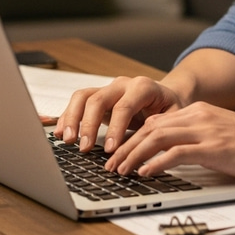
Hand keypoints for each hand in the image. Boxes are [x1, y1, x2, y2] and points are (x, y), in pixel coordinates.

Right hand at [54, 75, 183, 153]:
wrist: (166, 95)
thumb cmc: (170, 108)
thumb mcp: (174, 117)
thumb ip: (161, 129)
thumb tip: (147, 148)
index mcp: (143, 87)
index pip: (124, 106)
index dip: (115, 128)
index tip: (110, 150)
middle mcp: (123, 84)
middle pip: (99, 98)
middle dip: (89, 124)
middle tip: (84, 148)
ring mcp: (108, 89)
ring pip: (83, 96)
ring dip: (72, 118)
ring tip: (67, 140)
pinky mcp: (98, 97)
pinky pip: (78, 102)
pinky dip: (67, 116)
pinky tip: (60, 133)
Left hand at [104, 101, 234, 179]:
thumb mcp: (221, 132)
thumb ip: (197, 135)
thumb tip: (171, 148)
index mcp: (200, 111)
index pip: (156, 121)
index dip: (133, 136)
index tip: (118, 152)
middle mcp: (199, 116)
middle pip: (150, 127)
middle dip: (125, 146)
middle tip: (110, 164)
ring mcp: (205, 130)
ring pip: (157, 137)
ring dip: (133, 155)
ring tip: (120, 171)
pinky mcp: (213, 148)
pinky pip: (176, 153)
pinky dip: (155, 163)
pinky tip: (145, 173)